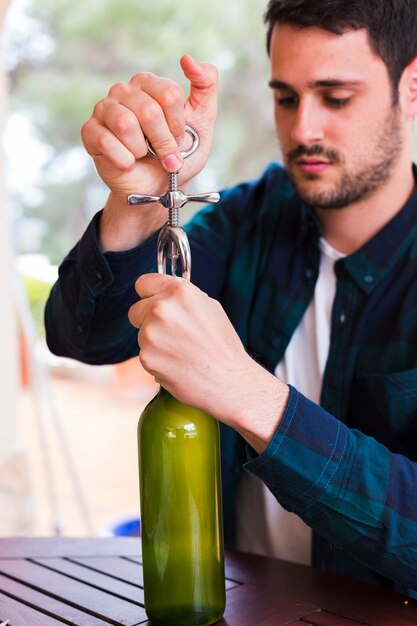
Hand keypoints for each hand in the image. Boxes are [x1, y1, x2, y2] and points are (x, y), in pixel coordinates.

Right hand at [81, 56, 217, 250]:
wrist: (158, 188)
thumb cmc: (178, 155)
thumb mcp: (202, 121)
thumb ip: (205, 85)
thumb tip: (187, 59)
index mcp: (148, 83)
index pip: (169, 95)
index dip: (177, 126)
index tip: (178, 139)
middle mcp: (123, 91)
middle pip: (149, 111)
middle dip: (163, 142)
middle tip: (165, 156)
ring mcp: (104, 110)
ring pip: (125, 123)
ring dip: (142, 150)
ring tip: (142, 156)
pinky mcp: (90, 132)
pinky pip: (106, 141)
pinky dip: (124, 160)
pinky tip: (127, 163)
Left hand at [128, 274, 289, 451]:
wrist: (229, 381)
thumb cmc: (223, 346)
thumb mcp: (209, 307)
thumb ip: (182, 298)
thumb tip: (164, 294)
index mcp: (178, 291)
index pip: (143, 283)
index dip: (149, 295)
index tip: (153, 303)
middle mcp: (161, 308)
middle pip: (136, 310)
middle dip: (147, 320)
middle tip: (172, 335)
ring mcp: (151, 333)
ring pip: (141, 334)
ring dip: (154, 342)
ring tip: (181, 352)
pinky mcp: (146, 357)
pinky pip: (144, 355)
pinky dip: (157, 361)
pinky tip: (177, 365)